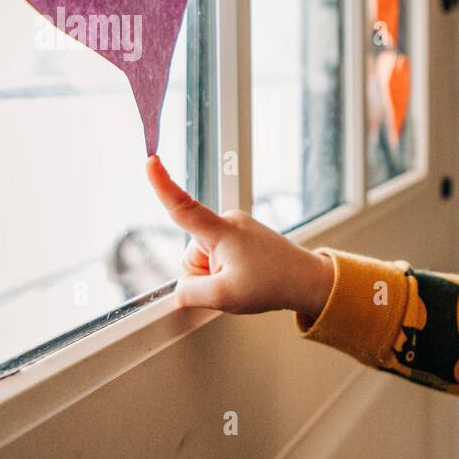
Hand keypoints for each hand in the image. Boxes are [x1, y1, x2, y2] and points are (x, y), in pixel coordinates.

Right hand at [144, 155, 331, 315]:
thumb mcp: (223, 298)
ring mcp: (237, 227)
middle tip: (236, 284)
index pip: (183, 207)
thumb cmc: (272, 284)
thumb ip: (189, 293)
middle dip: (205, 275)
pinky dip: (227, 270)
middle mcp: (228, 222)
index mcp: (222, 231)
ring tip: (247, 280)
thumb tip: (180, 288)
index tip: (150, 160)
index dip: (162, 184)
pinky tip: (249, 275)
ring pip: (205, 259)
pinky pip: (218, 256)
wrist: (308, 281)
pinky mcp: (243, 235)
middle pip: (192, 255)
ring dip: (218, 274)